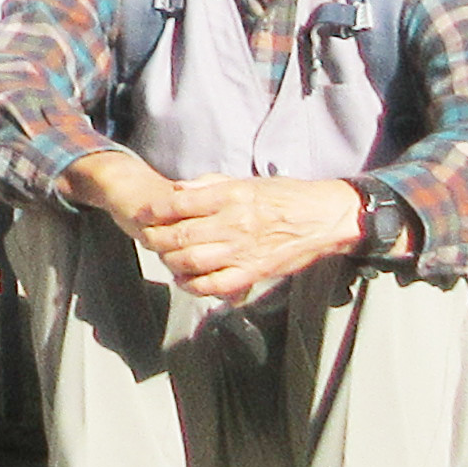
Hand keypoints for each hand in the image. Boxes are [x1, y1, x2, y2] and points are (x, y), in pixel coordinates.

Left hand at [127, 173, 368, 313]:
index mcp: (230, 196)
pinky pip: (215, 285)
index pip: (179, 204)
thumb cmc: (285, 196)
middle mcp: (233, 224)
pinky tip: (184, 279)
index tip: (144, 214)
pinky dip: (194, 286)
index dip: (155, 211)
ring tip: (165, 257)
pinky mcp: (254, 273)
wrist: (323, 219)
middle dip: (156, 239)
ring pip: (192, 262)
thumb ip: (209, 185)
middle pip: (180, 236)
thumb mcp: (246, 181)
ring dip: (171, 262)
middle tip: (149, 238)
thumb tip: (178, 190)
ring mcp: (243, 251)